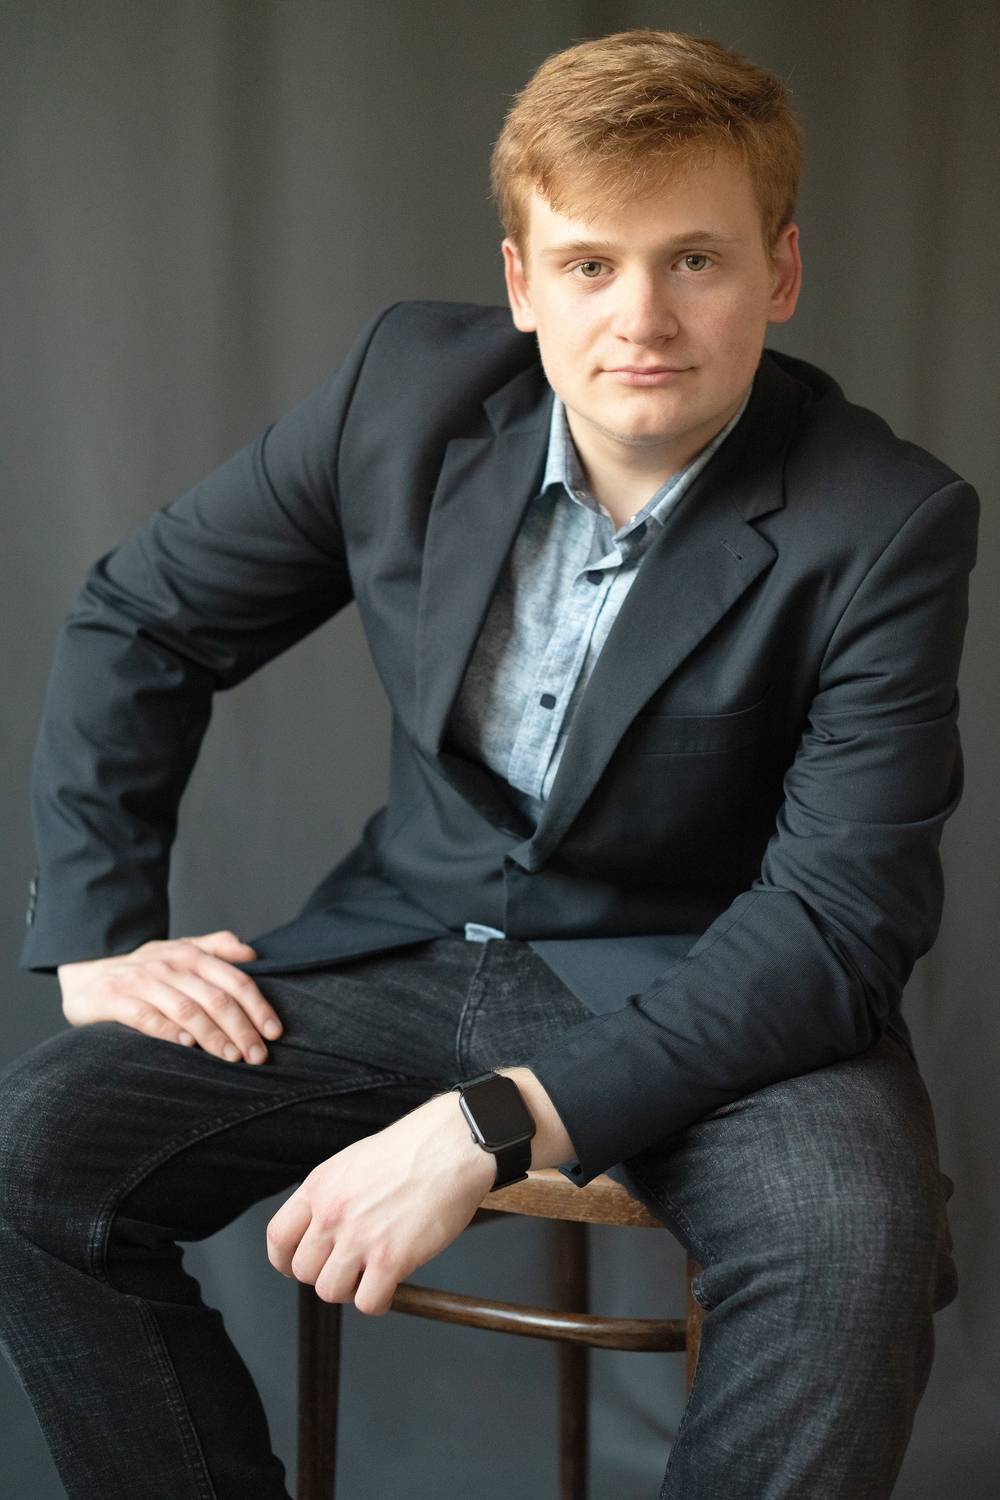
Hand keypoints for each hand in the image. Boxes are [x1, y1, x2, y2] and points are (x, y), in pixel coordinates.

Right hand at [58, 930, 282, 1063]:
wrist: (86, 977)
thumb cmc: (144, 969)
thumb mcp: (179, 950)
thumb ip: (216, 947)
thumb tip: (252, 954)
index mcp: (191, 955)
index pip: (235, 980)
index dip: (258, 1006)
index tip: (275, 1032)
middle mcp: (170, 965)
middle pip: (216, 998)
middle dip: (242, 1029)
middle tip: (258, 1056)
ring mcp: (143, 982)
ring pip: (187, 1009)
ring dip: (213, 1035)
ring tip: (232, 1057)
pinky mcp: (116, 1000)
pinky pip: (146, 1017)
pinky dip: (168, 1031)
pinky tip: (187, 1047)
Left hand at [266, 1092, 495, 1313]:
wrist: (453, 1145)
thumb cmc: (414, 1149)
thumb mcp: (354, 1162)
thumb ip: (333, 1195)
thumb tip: (323, 1230)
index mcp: (320, 1186)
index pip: (278, 1237)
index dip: (285, 1260)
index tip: (297, 1267)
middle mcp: (331, 1213)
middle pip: (304, 1271)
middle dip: (326, 1275)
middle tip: (351, 1269)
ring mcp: (358, 1238)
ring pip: (330, 1291)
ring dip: (352, 1290)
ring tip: (373, 1276)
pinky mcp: (389, 1259)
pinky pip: (368, 1303)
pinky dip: (379, 1301)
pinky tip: (393, 1285)